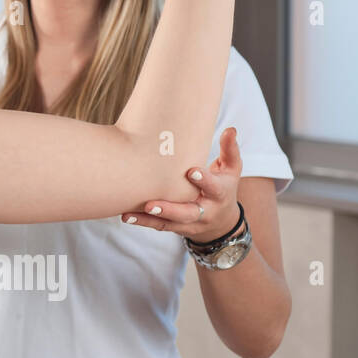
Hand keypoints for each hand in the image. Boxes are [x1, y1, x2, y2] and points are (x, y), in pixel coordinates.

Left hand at [122, 126, 242, 241]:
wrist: (223, 221)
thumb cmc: (223, 187)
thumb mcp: (231, 169)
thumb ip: (229, 150)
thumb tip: (230, 129)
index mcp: (219, 194)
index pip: (213, 188)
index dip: (203, 180)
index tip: (191, 171)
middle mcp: (205, 211)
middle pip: (188, 213)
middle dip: (170, 209)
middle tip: (151, 204)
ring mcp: (190, 222)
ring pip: (170, 224)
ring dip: (149, 219)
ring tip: (129, 215)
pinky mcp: (177, 227)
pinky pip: (159, 227)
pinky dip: (143, 222)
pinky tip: (126, 216)